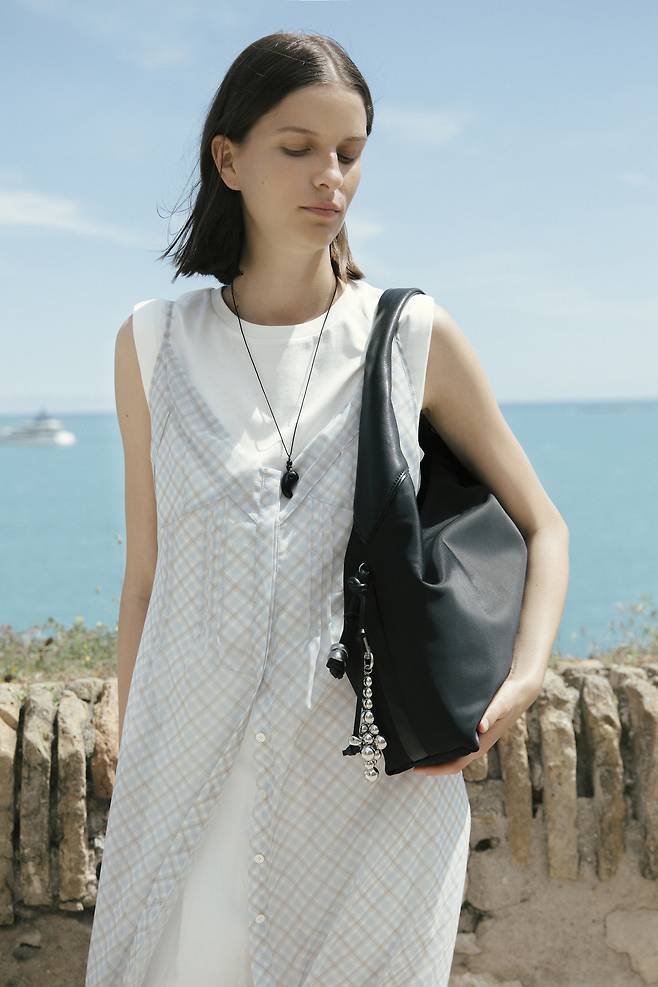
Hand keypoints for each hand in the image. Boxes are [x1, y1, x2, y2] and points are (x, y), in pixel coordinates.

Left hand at [412, 671, 539, 775]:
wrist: (520, 689)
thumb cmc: (510, 696)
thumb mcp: (503, 702)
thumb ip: (493, 713)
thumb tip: (481, 727)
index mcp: (481, 744)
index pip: (455, 765)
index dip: (434, 770)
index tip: (414, 768)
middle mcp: (475, 743)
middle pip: (448, 760)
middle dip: (429, 762)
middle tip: (405, 756)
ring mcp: (473, 737)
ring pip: (449, 750)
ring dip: (432, 751)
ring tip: (410, 744)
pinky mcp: (471, 727)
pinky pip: (451, 738)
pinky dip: (438, 739)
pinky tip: (425, 730)